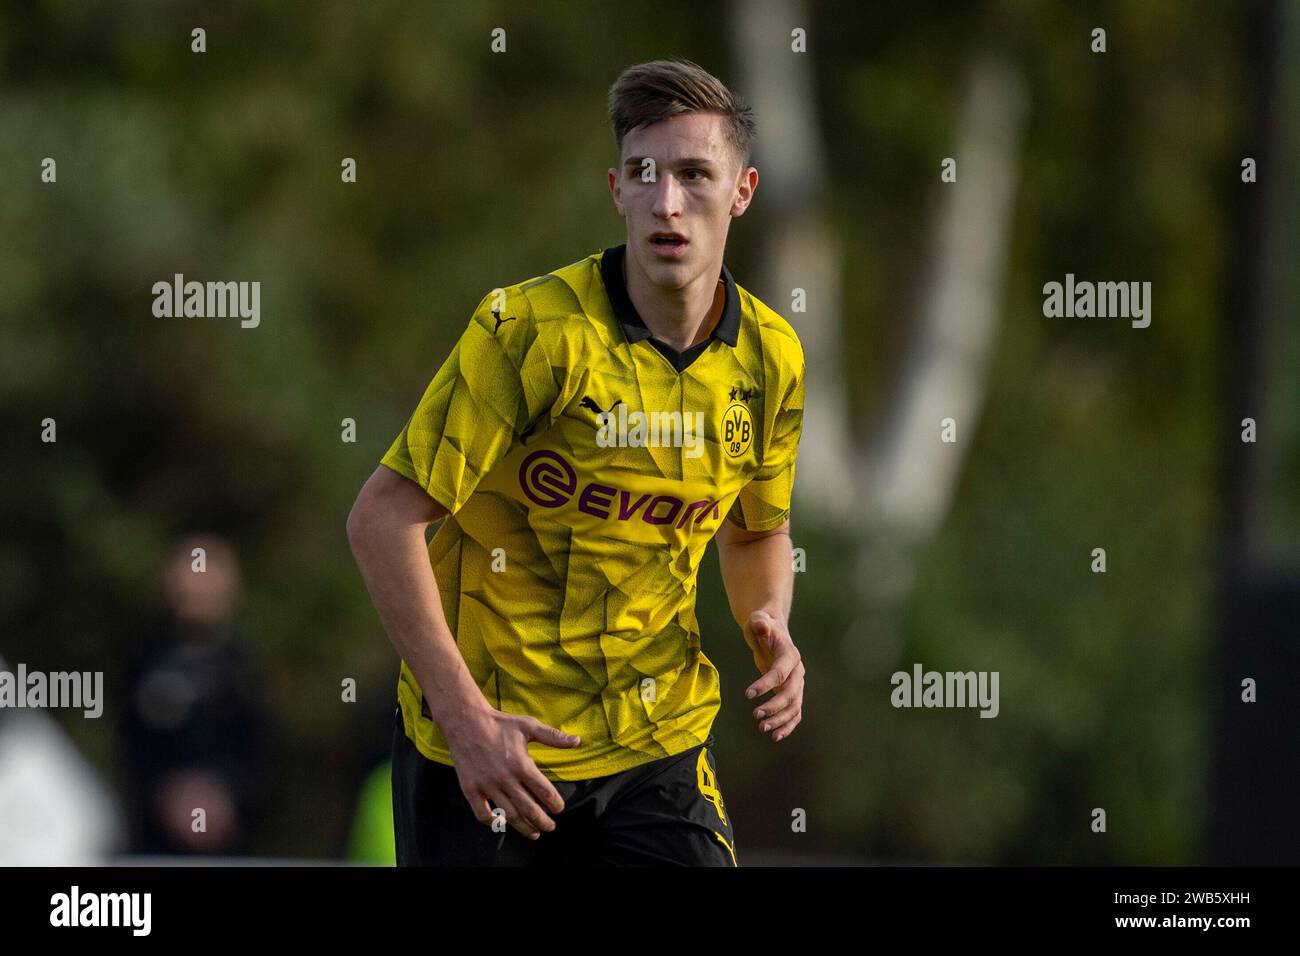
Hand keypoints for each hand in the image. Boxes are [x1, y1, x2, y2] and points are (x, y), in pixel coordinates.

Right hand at [442, 706, 580, 839]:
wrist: (466, 722)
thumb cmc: (500, 724)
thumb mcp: (529, 726)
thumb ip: (553, 737)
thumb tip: (577, 741)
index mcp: (521, 765)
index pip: (544, 791)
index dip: (555, 803)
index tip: (559, 808)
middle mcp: (505, 779)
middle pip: (528, 809)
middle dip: (542, 821)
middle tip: (550, 827)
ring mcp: (487, 786)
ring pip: (509, 815)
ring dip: (524, 827)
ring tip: (534, 833)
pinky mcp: (470, 789)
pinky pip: (482, 814)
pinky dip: (493, 822)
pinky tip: (502, 824)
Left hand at [743, 609, 803, 742]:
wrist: (772, 630)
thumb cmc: (762, 625)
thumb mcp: (758, 620)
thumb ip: (760, 623)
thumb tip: (761, 626)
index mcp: (790, 655)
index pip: (780, 673)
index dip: (765, 684)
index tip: (747, 694)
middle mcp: (797, 671)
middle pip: (790, 693)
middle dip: (774, 706)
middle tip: (755, 715)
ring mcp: (797, 683)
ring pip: (794, 706)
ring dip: (780, 720)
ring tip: (762, 729)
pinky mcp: (792, 692)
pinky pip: (794, 712)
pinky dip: (787, 725)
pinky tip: (775, 736)